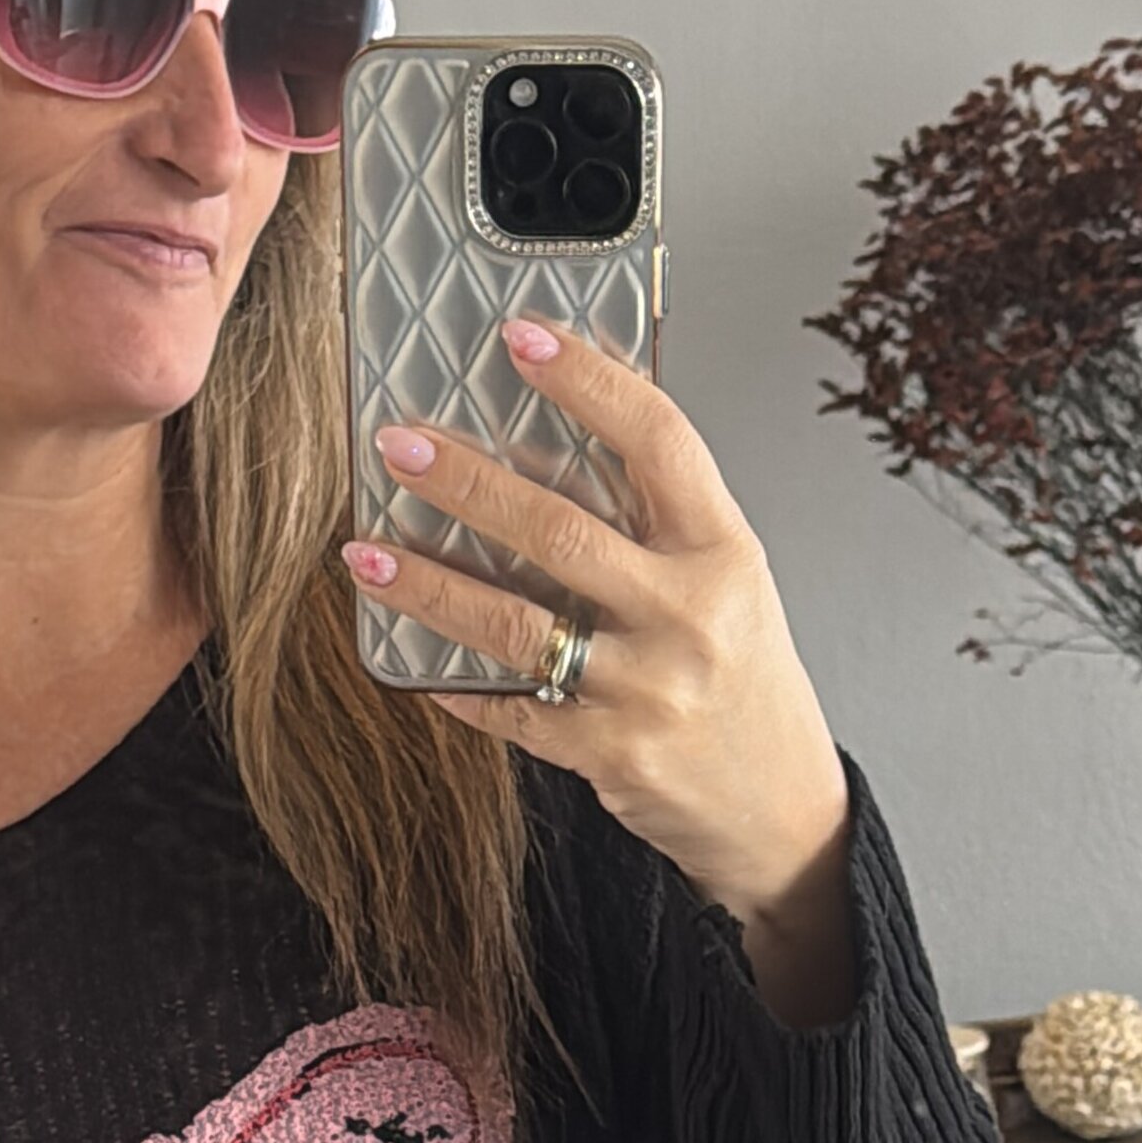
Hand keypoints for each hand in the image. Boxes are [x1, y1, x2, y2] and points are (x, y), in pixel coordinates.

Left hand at [340, 313, 850, 935]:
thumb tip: (555, 440)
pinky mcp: (610, 754)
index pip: (658, 440)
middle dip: (465, 482)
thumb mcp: (727, 583)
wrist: (779, 806)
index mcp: (724, 550)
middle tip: (398, 444)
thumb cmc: (742, 677)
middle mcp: (690, 613)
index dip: (588, 380)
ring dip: (427, 585)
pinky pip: (510, 710)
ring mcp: (648, 689)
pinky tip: (408, 660)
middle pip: (559, 529)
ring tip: (361, 553)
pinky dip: (455, 684)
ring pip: (515, 625)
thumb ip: (656, 522)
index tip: (522, 336)